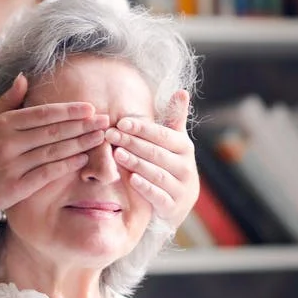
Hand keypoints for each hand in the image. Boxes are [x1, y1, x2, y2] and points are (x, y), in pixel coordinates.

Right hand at [0, 73, 109, 213]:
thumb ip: (7, 100)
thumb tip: (24, 77)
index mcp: (3, 124)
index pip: (43, 114)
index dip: (69, 111)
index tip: (90, 107)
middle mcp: (7, 143)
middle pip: (53, 132)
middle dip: (82, 125)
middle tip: (105, 121)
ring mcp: (11, 166)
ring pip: (53, 152)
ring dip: (80, 144)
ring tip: (100, 138)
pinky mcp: (15, 187)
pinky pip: (47, 174)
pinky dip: (66, 166)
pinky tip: (82, 159)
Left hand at [105, 89, 197, 227]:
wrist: (178, 202)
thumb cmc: (170, 164)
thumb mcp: (174, 142)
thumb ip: (175, 118)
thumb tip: (182, 91)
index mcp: (185, 148)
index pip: (162, 135)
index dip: (142, 128)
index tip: (120, 122)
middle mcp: (186, 167)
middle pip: (156, 152)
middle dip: (132, 143)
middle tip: (110, 135)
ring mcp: (181, 188)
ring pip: (156, 173)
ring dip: (136, 163)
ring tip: (116, 154)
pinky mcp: (173, 207)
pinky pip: (159, 196)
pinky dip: (146, 188)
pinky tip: (131, 179)